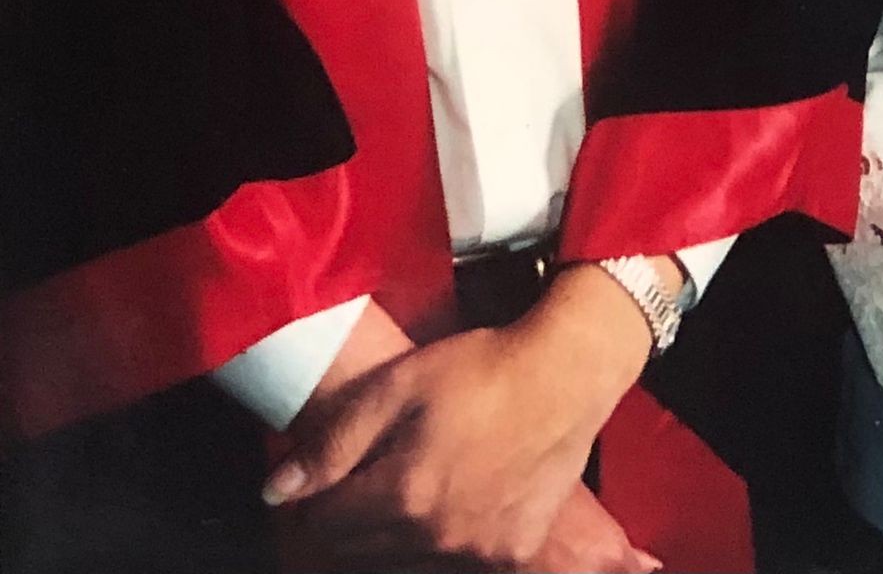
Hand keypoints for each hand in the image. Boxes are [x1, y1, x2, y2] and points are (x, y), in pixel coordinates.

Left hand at [266, 265, 654, 568]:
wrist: (564, 374)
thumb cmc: (480, 369)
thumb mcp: (397, 385)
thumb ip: (334, 442)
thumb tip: (276, 491)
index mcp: (403, 496)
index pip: (324, 529)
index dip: (309, 508)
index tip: (313, 490)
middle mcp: (436, 538)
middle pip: (360, 554)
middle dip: (346, 526)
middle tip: (354, 491)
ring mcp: (477, 552)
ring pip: (406, 565)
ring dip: (389, 540)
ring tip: (402, 494)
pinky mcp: (511, 554)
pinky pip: (457, 565)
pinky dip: (440, 546)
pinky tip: (448, 506)